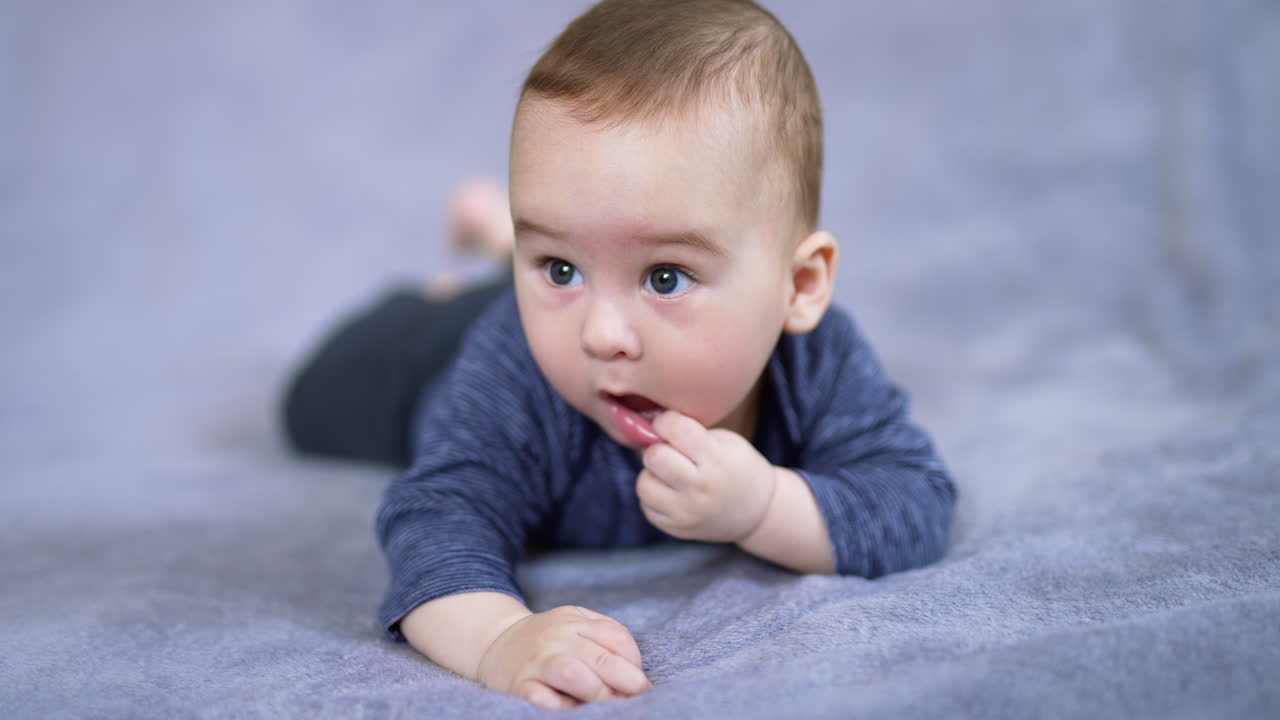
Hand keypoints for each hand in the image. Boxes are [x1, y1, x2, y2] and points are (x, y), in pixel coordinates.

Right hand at [476, 605, 650, 709]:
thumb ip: (605, 636)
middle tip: (637, 695)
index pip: (615, 636)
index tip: (640, 680)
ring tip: (610, 703)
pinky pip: (543, 699)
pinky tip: (574, 708)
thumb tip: (635, 672)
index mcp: (573, 621)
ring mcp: (537, 662)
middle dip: (626, 680)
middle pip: (600, 657)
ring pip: (573, 674)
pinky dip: (563, 707)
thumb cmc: (546, 640)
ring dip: (598, 693)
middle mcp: (555, 638)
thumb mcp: (574, 623)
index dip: (634, 660)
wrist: (494, 643)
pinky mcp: (520, 687)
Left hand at [635, 410, 777, 542]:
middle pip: (655, 457)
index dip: (665, 421)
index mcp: (716, 459)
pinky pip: (646, 506)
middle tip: (669, 452)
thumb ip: (691, 433)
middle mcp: (700, 487)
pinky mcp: (676, 529)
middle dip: (657, 449)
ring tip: (669, 474)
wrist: (757, 513)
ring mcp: (687, 512)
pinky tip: (671, 492)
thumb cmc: (737, 467)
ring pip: (644, 484)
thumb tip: (647, 430)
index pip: (675, 429)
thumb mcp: (726, 441)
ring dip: (652, 474)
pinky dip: (654, 496)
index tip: (668, 425)